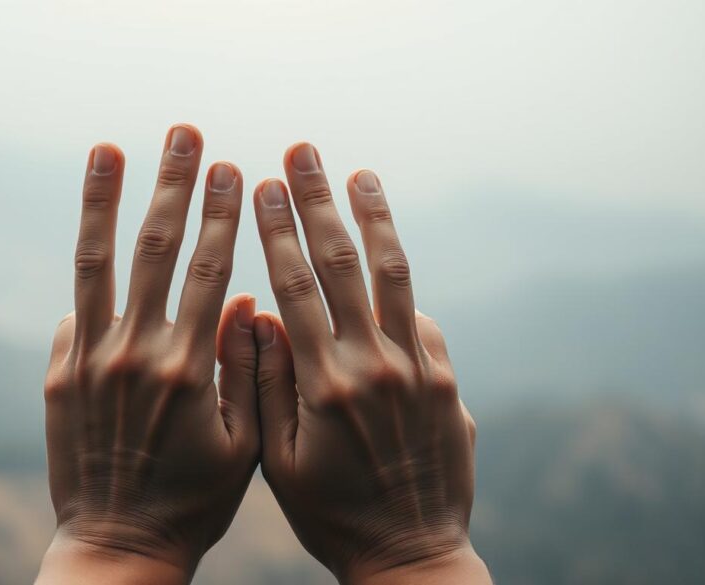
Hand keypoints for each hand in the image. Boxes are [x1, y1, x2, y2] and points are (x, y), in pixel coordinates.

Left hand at [37, 125, 259, 583]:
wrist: (118, 545)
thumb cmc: (194, 501)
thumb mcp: (242, 443)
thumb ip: (247, 370)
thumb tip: (250, 302)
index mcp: (187, 370)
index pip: (209, 272)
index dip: (224, 217)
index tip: (236, 171)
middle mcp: (134, 354)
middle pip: (154, 250)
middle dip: (172, 185)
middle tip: (184, 133)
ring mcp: (89, 361)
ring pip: (97, 263)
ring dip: (105, 200)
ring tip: (109, 149)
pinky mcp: (60, 374)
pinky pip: (76, 312)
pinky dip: (89, 274)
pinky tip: (96, 233)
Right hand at [251, 143, 490, 583]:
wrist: (412, 556)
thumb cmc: (330, 515)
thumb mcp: (278, 459)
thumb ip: (268, 383)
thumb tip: (257, 313)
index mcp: (323, 387)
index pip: (294, 289)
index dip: (275, 231)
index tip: (259, 185)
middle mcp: (375, 367)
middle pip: (342, 265)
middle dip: (318, 202)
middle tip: (302, 152)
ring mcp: (419, 370)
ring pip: (394, 276)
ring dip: (374, 219)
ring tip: (359, 174)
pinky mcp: (447, 381)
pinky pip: (421, 318)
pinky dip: (398, 284)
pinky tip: (385, 256)